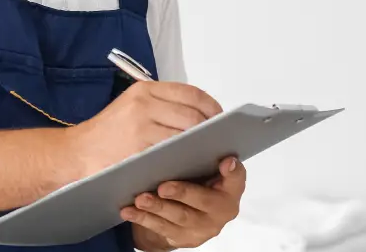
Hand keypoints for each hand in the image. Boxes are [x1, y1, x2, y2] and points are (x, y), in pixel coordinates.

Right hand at [63, 81, 222, 179]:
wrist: (77, 152)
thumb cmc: (108, 132)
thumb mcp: (132, 106)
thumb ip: (162, 106)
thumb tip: (201, 115)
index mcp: (144, 89)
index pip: (191, 93)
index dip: (211, 107)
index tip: (220, 119)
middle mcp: (143, 103)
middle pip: (193, 115)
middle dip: (210, 130)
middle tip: (217, 141)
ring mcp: (141, 126)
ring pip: (186, 135)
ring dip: (200, 146)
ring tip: (206, 153)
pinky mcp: (139, 148)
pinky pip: (172, 153)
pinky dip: (184, 158)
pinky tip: (188, 164)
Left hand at [125, 156, 246, 251]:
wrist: (186, 213)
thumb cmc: (194, 180)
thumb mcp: (202, 167)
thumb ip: (201, 154)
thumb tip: (190, 127)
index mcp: (229, 188)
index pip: (236, 179)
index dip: (234, 172)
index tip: (226, 161)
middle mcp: (221, 209)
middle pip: (203, 201)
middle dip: (182, 193)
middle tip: (163, 186)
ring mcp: (203, 226)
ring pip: (180, 217)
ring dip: (158, 208)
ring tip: (141, 198)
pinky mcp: (184, 238)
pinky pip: (162, 229)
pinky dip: (143, 219)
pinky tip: (129, 210)